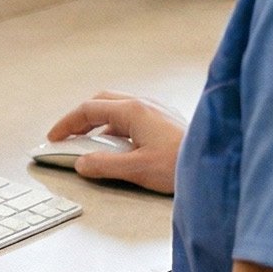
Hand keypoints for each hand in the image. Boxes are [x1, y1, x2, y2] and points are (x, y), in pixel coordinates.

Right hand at [46, 90, 184, 193]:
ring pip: (118, 109)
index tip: (54, 138)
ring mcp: (157, 111)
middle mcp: (144, 105)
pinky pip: (133, 117)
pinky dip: (117, 127)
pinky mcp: (167, 122)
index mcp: (133, 111)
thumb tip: (81, 163)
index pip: (88, 110)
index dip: (66, 124)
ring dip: (100, 123)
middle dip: (81, 118)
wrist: (218, 164)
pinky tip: (120, 146)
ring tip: (92, 143)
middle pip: (102, 102)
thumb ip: (104, 165)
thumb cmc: (182, 164)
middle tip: (69, 135)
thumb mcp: (137, 169)